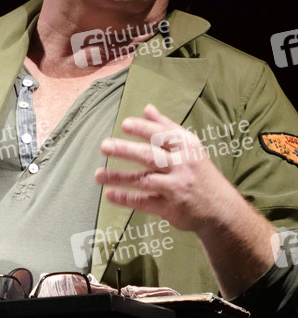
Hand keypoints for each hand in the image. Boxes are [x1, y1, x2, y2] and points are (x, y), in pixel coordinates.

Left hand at [96, 103, 276, 298]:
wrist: (220, 209)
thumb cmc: (199, 171)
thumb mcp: (189, 146)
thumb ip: (166, 127)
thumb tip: (147, 108)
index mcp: (186, 147)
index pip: (162, 135)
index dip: (143, 129)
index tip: (125, 124)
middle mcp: (182, 165)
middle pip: (150, 156)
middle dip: (126, 150)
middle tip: (104, 145)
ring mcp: (176, 187)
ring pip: (143, 180)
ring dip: (119, 178)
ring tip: (98, 175)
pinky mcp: (170, 208)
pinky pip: (145, 202)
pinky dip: (127, 199)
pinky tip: (110, 195)